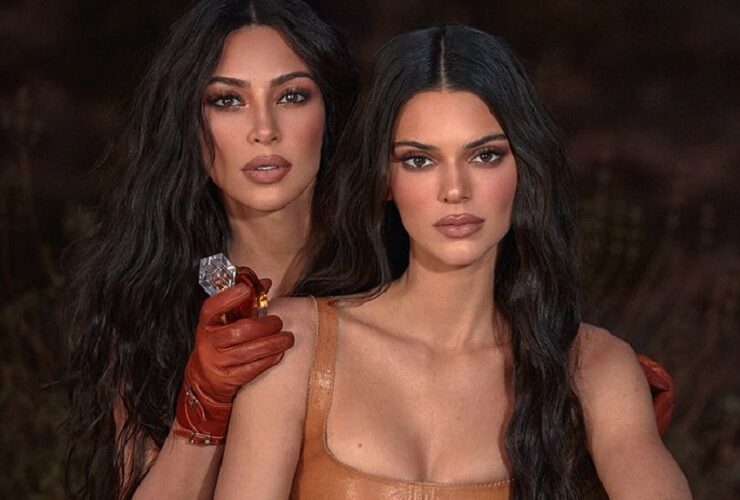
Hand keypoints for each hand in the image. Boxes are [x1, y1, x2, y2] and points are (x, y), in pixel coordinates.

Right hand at [174, 279, 293, 444]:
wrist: (204, 379)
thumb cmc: (220, 344)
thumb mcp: (224, 322)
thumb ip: (244, 303)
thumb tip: (266, 283)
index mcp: (207, 324)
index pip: (212, 308)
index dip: (228, 297)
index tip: (246, 288)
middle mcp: (209, 342)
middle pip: (240, 331)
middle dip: (265, 326)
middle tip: (278, 322)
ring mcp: (218, 362)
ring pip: (250, 351)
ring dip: (274, 343)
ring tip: (288, 338)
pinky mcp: (229, 379)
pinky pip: (253, 368)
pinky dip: (270, 359)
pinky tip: (280, 353)